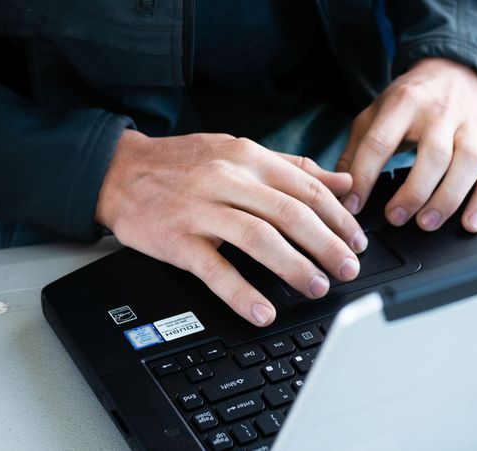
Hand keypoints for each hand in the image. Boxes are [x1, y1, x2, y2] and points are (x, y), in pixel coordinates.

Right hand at [96, 131, 366, 326]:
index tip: (356, 240)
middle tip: (348, 269)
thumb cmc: (183, 163)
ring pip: (258, 238)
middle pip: (289, 213)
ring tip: (316, 287)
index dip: (337, 217)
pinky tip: (262, 311)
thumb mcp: (238, 152)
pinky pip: (214, 268)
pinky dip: (241, 292)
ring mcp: (201, 209)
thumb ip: (292, 167)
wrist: (119, 169)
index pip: (306, 187)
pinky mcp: (177, 238)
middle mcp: (228, 179)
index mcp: (248, 157)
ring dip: (293, 266)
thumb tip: (341, 184)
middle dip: (326, 244)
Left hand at [337, 58, 476, 232]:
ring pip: (467, 163)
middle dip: (414, 192)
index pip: (381, 142)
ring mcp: (470, 126)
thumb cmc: (408, 102)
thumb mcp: (373, 115)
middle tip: (396, 218)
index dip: (364, 177)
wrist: (453, 72)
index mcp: (403, 103)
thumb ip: (355, 152)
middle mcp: (441, 113)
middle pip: (433, 154)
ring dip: (448, 198)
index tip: (352, 206)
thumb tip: (339, 192)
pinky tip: (471, 223)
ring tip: (427, 223)